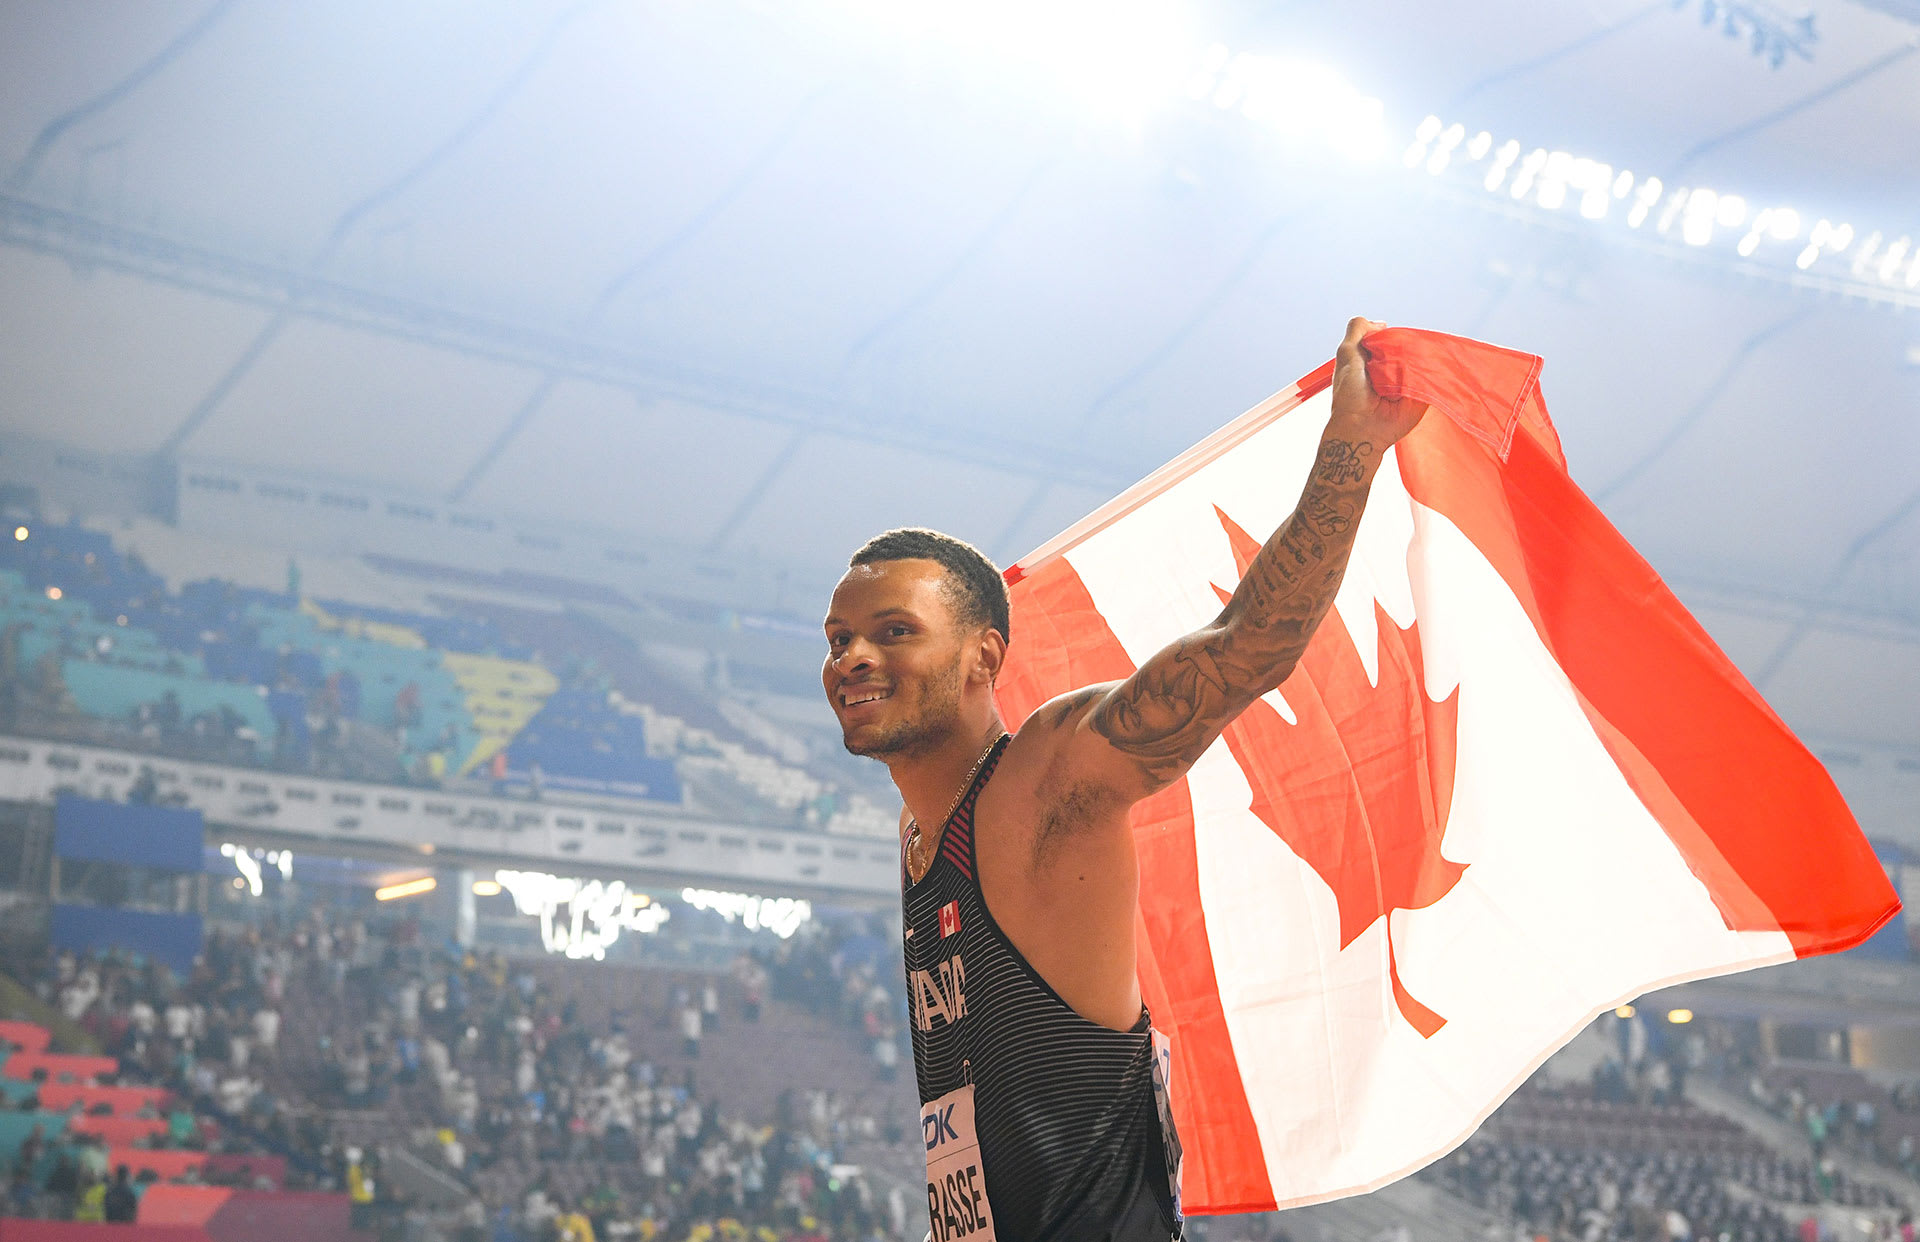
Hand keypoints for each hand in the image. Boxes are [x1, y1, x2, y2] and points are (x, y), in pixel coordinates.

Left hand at [1328, 317, 1423, 445]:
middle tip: (1392, 361)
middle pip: (1408, 347)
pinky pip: (1431, 377)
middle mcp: (1392, 370)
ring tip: (1401, 371)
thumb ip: (1358, 330)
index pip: (1391, 338)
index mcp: (1374, 360)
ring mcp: (1408, 381)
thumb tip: (1382, 323)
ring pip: (1421, 360)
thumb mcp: (1346, 353)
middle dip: (1405, 347)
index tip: (1385, 344)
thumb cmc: (1349, 396)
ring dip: (1416, 360)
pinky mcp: (1421, 394)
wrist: (1361, 428)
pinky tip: (1416, 376)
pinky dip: (1427, 373)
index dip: (1390, 337)